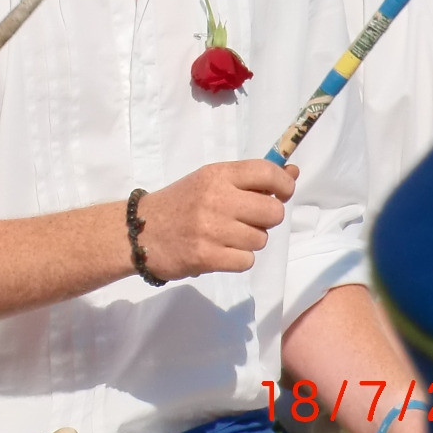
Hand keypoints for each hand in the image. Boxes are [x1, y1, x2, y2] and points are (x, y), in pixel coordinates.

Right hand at [137, 160, 295, 280]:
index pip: (268, 173)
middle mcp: (216, 198)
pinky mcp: (207, 256)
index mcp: (217, 175)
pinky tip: (219, 251)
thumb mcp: (209, 182)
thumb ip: (249, 180)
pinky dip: (237, 259)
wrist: (140, 231)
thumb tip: (292, 172)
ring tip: (226, 236)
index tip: (281, 193)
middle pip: (273, 212)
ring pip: (260, 239)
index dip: (285, 184)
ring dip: (249, 241)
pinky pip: (246, 260)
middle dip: (266, 219)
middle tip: (247, 219)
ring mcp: (211, 229)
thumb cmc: (180, 203)